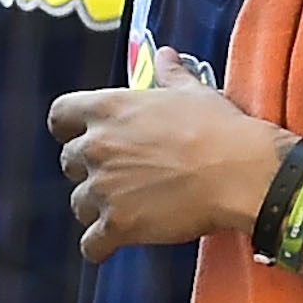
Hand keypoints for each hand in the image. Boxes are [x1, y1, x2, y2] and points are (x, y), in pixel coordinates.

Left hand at [48, 51, 291, 261]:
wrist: (242, 172)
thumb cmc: (219, 128)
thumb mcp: (192, 92)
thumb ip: (170, 73)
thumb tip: (166, 54)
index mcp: (107, 109)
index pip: (59, 116)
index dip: (68, 129)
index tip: (83, 138)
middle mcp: (96, 146)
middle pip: (69, 163)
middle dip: (89, 172)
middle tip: (119, 178)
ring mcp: (104, 187)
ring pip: (79, 204)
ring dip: (96, 209)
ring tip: (125, 211)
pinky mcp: (119, 223)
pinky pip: (91, 244)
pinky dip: (99, 247)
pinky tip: (111, 246)